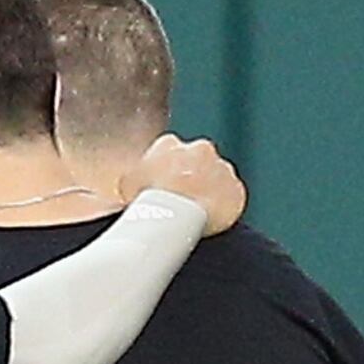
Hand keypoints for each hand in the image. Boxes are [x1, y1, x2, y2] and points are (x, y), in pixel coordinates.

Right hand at [127, 133, 246, 234]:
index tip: (164, 186)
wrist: (175, 218)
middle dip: (192, 176)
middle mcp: (200, 149)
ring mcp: (221, 168)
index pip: (171, 152)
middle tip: (180, 200)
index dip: (167, 170)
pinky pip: (231, 196)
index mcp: (170, 144)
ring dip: (209, 190)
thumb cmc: (147, 200)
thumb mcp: (127, 183)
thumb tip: (135, 182)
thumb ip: (136, 175)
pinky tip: (209, 219)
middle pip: (198, 161)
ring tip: (195, 213)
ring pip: (217, 177)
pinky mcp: (236, 189)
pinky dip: (224, 205)